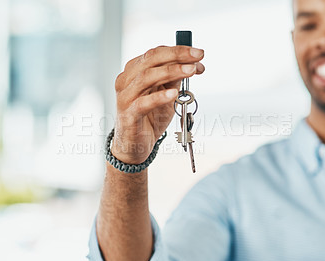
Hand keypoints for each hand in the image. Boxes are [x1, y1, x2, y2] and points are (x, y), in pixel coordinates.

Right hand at [111, 46, 204, 163]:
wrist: (135, 145)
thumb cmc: (149, 117)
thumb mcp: (166, 94)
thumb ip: (175, 79)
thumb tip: (194, 64)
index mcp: (134, 70)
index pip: (155, 53)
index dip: (178, 51)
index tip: (198, 54)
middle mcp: (127, 80)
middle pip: (151, 59)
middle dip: (177, 55)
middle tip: (198, 56)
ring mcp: (126, 97)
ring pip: (147, 77)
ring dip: (171, 71)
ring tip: (190, 70)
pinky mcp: (129, 114)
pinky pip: (144, 103)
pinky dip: (160, 97)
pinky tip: (174, 94)